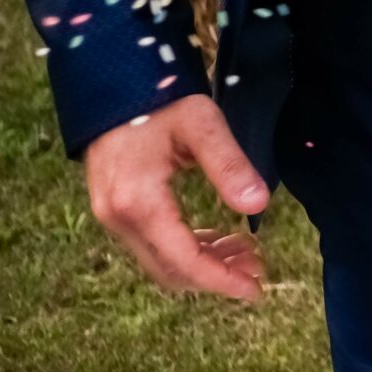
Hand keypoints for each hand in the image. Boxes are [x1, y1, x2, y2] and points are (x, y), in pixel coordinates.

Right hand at [82, 95, 268, 300]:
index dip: (220, 280)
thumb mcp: (203, 124)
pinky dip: (184, 247)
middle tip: (258, 268)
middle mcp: (119, 217)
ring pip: (160, 259)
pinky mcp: (114, 207)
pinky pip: (151, 242)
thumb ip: (229, 165)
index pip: (183, 260)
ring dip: (202, 262)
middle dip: (216, 275)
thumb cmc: (160, 98)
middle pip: (169, 269)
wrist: (113, 82)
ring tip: (246, 252)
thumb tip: (260, 205)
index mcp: (139, 201)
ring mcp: (112, 214)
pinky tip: (215, 238)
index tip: (255, 290)